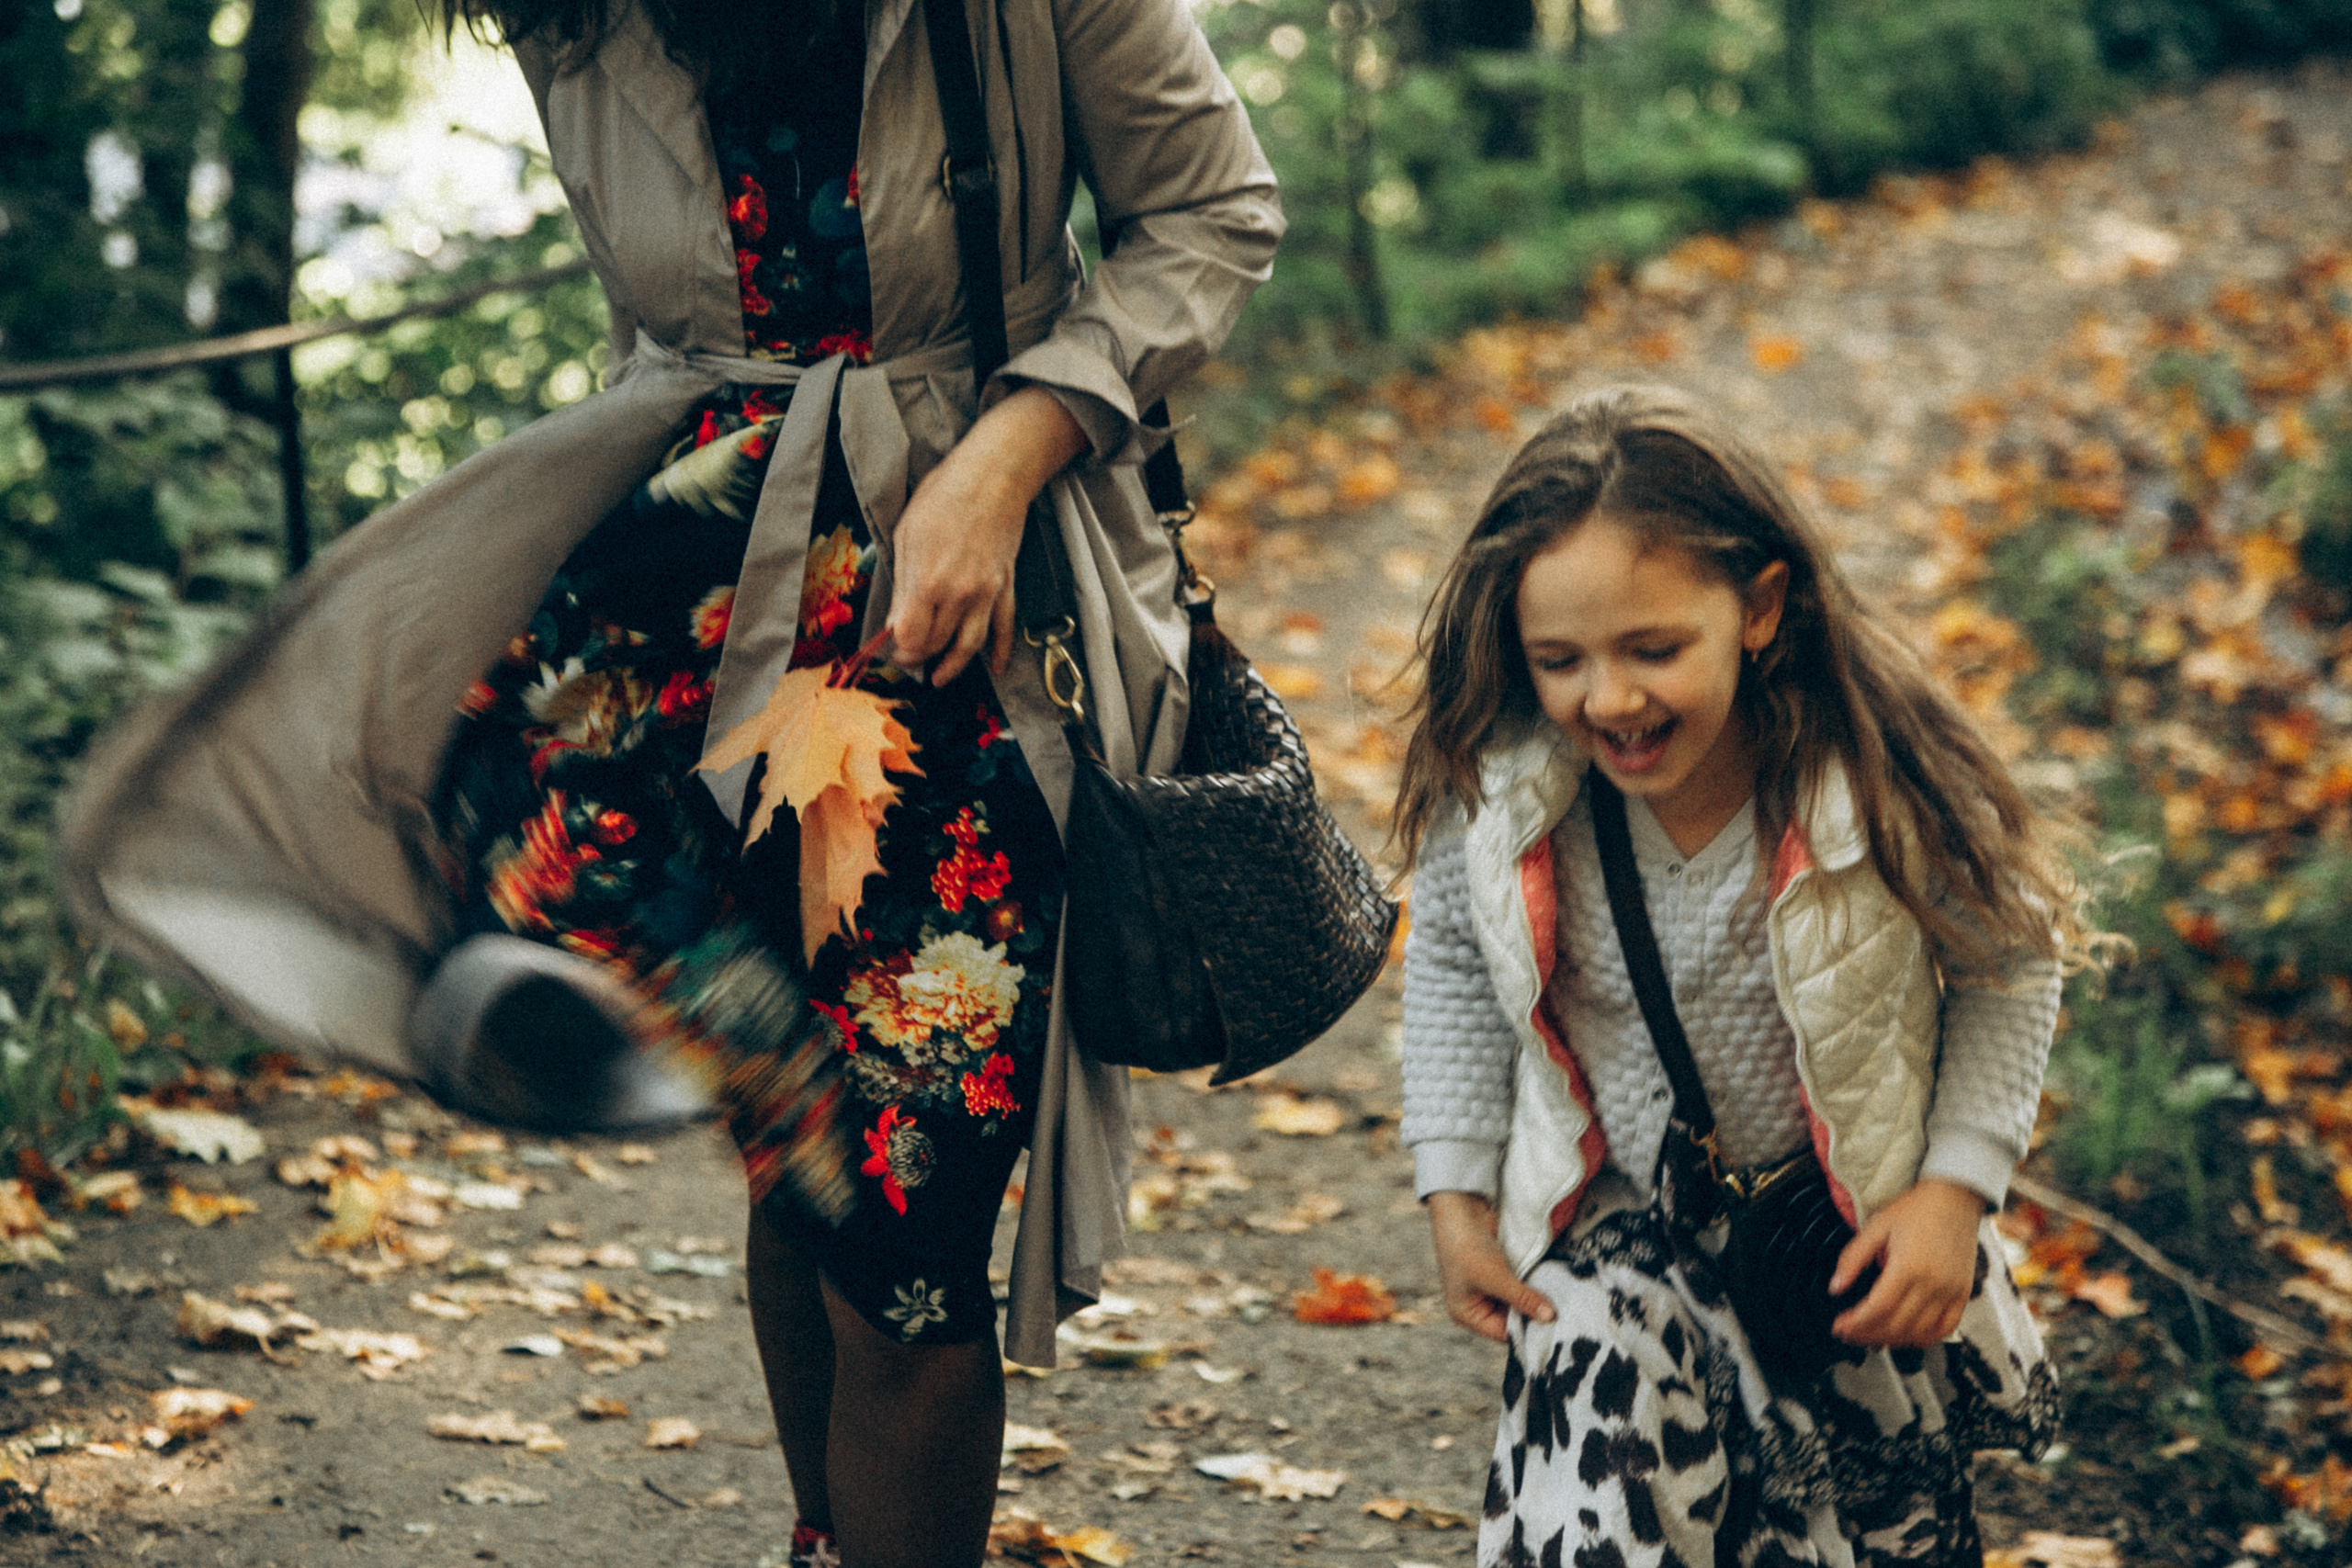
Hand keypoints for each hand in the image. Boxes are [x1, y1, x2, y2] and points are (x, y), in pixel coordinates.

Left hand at [885, 386, 1086, 687]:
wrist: (994, 475)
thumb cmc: (945, 495)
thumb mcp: (906, 535)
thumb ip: (902, 585)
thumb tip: (896, 622)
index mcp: (928, 582)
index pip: (910, 637)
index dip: (897, 649)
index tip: (890, 647)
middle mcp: (959, 595)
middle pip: (937, 644)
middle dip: (919, 656)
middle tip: (907, 659)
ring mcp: (986, 593)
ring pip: (969, 645)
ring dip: (953, 667)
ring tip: (940, 678)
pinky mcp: (1005, 586)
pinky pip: (1004, 628)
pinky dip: (999, 652)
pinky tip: (994, 667)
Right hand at [1427, 1191, 1555, 1342]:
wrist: (1461, 1207)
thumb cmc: (1466, 1247)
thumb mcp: (1495, 1277)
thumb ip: (1522, 1299)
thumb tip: (1550, 1317)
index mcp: (1467, 1314)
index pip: (1503, 1333)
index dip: (1527, 1330)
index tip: (1554, 1328)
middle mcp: (1478, 1303)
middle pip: (1513, 1317)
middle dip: (1533, 1313)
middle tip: (1563, 1313)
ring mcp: (1490, 1286)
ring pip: (1519, 1300)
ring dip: (1535, 1297)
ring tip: (1561, 1299)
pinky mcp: (1501, 1270)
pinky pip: (1521, 1283)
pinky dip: (1533, 1283)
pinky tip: (1551, 1283)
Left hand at [1829, 1178, 1987, 1347]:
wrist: (1955, 1197)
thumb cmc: (1917, 1208)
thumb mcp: (1876, 1226)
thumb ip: (1853, 1258)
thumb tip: (1835, 1286)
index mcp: (1909, 1266)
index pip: (1877, 1309)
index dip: (1855, 1324)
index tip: (1839, 1326)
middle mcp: (1933, 1284)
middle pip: (1896, 1325)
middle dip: (1867, 1335)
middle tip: (1849, 1333)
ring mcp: (1951, 1292)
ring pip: (1919, 1333)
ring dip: (1892, 1340)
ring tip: (1871, 1336)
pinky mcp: (1963, 1294)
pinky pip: (1945, 1328)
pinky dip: (1924, 1338)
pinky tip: (1906, 1336)